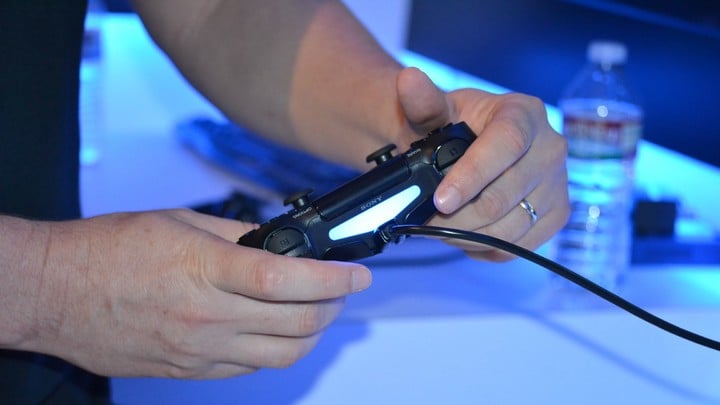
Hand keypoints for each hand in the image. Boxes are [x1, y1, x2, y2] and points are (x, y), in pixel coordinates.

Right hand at [24, 209, 370, 377]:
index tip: (357, 274)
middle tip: (342, 289)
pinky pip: (249, 369)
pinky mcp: (187, 371)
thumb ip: (237, 234)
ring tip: (317, 310)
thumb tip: (279, 243)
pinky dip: (275, 350)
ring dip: (312, 333)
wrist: (54, 292)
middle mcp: (205, 316)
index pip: (289, 280)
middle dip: (334, 305)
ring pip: (281, 354)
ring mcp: (198, 350)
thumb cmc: (107, 252)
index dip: (335, 278)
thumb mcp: (179, 222)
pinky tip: (275, 330)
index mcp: (204, 270)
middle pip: (297, 323)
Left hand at [396, 67, 568, 260]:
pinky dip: (484, 248)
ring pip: (511, 228)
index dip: (471, 176)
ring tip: (440, 228)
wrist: (466, 148)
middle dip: (458, 216)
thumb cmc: (449, 127)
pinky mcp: (556, 216)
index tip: (440, 200)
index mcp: (524, 113)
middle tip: (426, 220)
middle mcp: (552, 147)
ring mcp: (558, 184)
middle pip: (505, 196)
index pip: (506, 145)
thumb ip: (421, 101)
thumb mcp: (433, 111)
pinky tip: (464, 234)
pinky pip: (518, 247)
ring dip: (467, 236)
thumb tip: (408, 79)